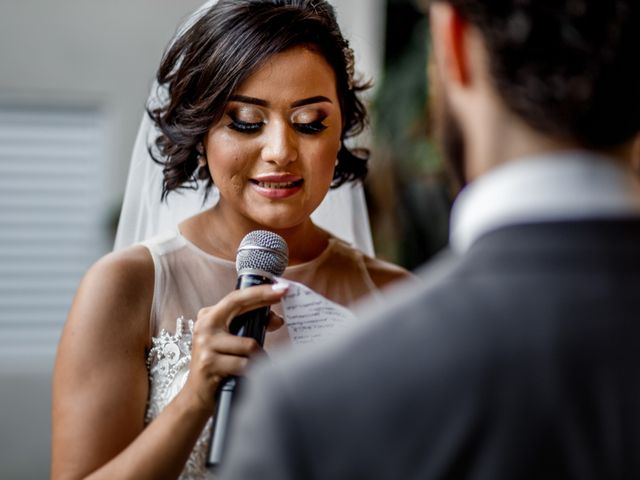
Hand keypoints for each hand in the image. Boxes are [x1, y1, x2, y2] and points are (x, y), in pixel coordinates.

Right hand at [183, 284, 287, 413]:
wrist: (196, 397)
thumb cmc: (220, 366)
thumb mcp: (233, 342)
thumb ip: (251, 327)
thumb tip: (277, 319)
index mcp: (209, 317)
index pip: (236, 298)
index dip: (259, 291)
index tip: (281, 287)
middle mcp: (204, 325)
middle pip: (238, 304)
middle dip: (263, 298)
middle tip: (284, 293)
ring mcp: (205, 344)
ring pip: (249, 344)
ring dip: (259, 356)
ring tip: (255, 365)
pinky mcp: (209, 363)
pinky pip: (244, 363)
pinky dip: (253, 370)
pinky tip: (249, 376)